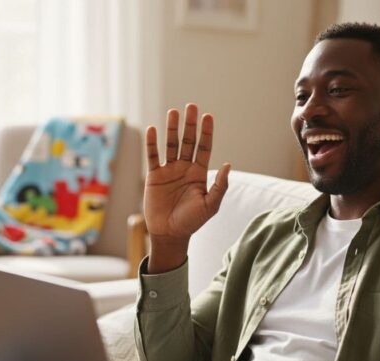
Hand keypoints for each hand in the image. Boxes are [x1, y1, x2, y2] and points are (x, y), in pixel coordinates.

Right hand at [144, 103, 229, 272]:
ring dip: (172, 129)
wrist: (170, 234)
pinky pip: (153, 156)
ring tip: (173, 112)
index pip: (204, 147)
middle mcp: (184, 168)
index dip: (206, 132)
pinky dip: (152, 143)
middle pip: (187, 141)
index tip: (208, 117)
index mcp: (199, 173)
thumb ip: (219, 186)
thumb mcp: (210, 206)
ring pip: (170, 145)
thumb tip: (227, 165)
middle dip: (190, 125)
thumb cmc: (192, 222)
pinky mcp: (154, 176)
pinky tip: (152, 129)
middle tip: (191, 106)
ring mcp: (169, 170)